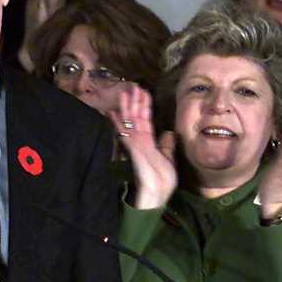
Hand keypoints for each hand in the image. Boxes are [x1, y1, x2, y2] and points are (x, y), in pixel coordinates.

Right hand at [108, 85, 175, 209]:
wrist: (157, 195)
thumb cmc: (161, 181)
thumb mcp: (168, 159)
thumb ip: (167, 146)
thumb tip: (168, 132)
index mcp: (149, 143)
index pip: (146, 120)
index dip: (145, 106)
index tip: (144, 91)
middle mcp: (140, 142)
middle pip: (136, 117)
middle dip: (135, 102)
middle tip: (133, 86)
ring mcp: (135, 145)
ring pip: (130, 122)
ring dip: (127, 107)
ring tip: (125, 92)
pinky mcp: (133, 150)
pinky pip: (125, 133)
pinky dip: (118, 123)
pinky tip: (113, 113)